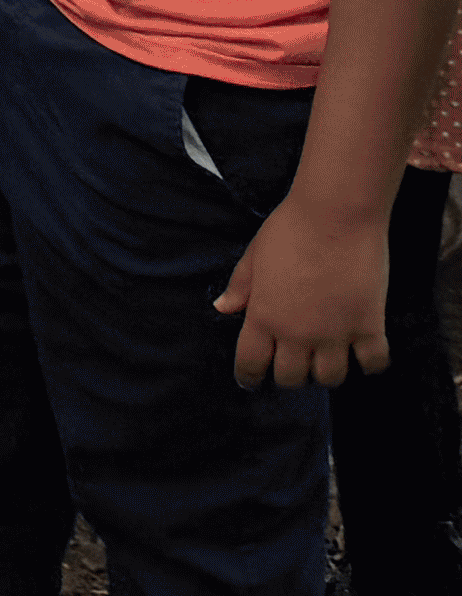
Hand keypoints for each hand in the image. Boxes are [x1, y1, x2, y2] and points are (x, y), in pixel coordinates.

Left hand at [218, 195, 391, 386]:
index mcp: (263, 317)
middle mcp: (297, 333)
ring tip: (326, 359)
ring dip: (326, 373)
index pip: (250, 364)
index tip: (251, 381)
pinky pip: (373, 362)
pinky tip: (363, 356)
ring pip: (330, 378)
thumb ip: (240, 288)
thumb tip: (222, 309)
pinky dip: (369, 365)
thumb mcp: (254, 257)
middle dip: (290, 376)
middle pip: (291, 378)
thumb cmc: (290, 230)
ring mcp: (335, 332)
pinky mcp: (369, 325)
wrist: (336, 214)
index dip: (249, 377)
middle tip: (293, 364)